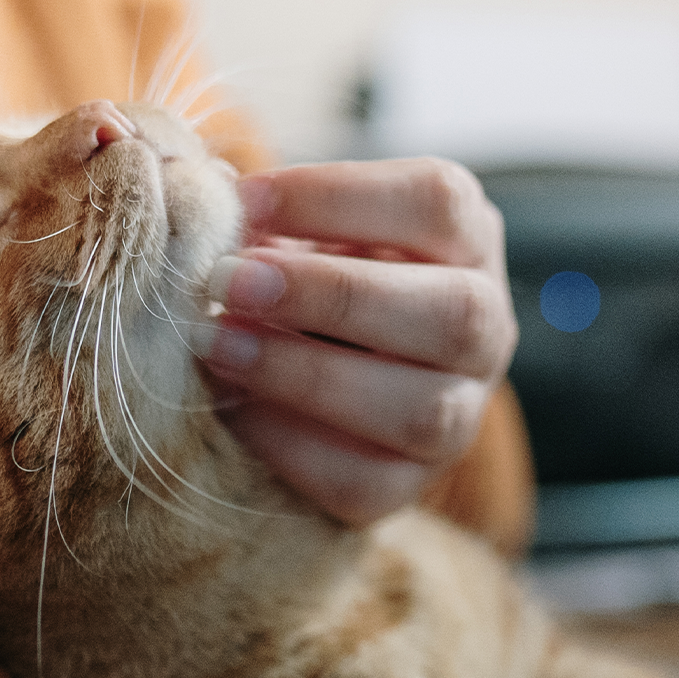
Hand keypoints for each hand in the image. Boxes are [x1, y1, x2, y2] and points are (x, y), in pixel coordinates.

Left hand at [199, 158, 516, 526]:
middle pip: (453, 312)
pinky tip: (230, 409)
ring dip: (307, 375)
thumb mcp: (298, 229)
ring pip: (420, 410)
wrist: (311, 382)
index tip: (242, 199)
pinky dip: (288, 444)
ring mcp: (460, 415)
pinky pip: (364, 482)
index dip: (337, 195)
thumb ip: (261, 213)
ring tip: (216, 345)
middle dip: (332, 294)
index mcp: (466, 240)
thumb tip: (194, 193)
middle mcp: (485, 328)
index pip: (437, 201)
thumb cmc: (303, 279)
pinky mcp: (410, 485)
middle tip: (225, 280)